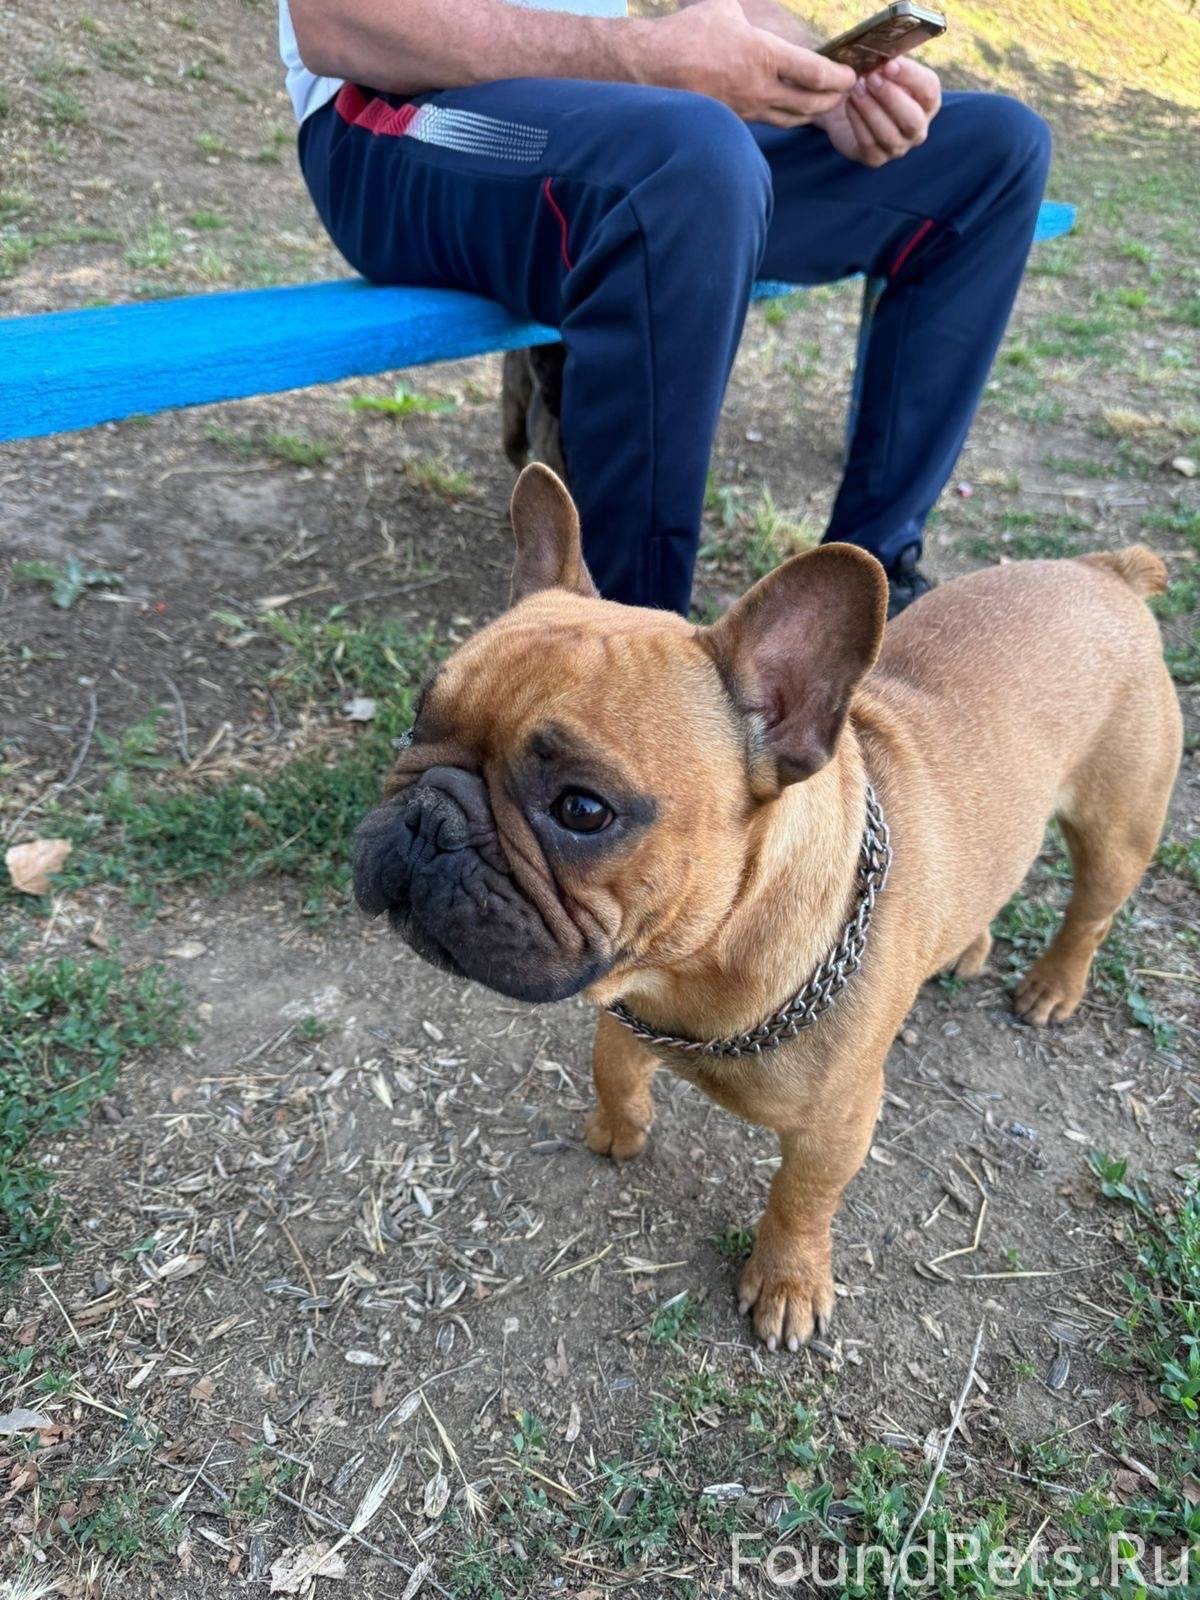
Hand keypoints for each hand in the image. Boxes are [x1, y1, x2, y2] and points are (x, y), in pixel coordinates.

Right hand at [651, 0, 855, 127]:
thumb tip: (754, 6)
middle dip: (832, 100)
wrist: (654, 67)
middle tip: (843, 93)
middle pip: (810, 104)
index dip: (838, 78)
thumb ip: (750, 13)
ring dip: (812, 113)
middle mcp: (761, 88)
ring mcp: (748, 108)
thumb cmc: (688, 33)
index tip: (849, 75)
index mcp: (764, 56)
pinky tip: (792, 110)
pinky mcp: (736, 119)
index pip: (815, 74)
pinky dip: (788, 118)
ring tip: (823, 105)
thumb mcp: (725, 8)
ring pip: (792, 119)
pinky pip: (770, 121)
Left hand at [818, 55, 940, 165]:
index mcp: (927, 102)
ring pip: (889, 134)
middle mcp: (918, 129)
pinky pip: (869, 144)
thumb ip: (889, 65)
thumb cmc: (872, 83)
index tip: (890, 64)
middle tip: (871, 77)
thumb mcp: (884, 69)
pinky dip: (858, 121)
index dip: (911, 77)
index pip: (929, 90)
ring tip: (856, 88)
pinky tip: (849, 103)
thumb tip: (885, 58)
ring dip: (870, 109)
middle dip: (890, 97)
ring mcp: (898, 147)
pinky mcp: (876, 159)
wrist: (848, 106)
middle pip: (912, 119)